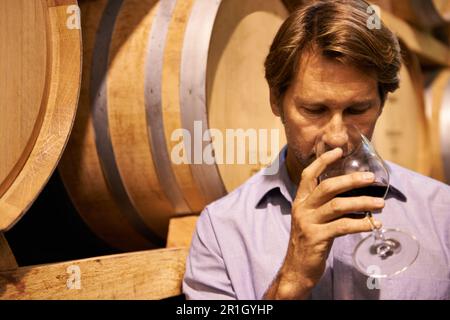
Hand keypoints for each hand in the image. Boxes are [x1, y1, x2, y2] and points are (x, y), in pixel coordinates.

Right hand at [276, 148, 383, 297]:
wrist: (296, 269)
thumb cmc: (309, 241)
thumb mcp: (311, 218)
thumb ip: (323, 205)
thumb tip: (353, 194)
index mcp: (300, 201)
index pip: (309, 175)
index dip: (323, 161)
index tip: (339, 151)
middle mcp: (302, 209)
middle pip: (327, 187)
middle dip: (351, 180)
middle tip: (370, 178)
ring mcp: (308, 223)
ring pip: (338, 206)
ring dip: (362, 203)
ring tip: (380, 204)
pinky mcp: (317, 238)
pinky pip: (343, 227)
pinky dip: (361, 224)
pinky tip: (373, 224)